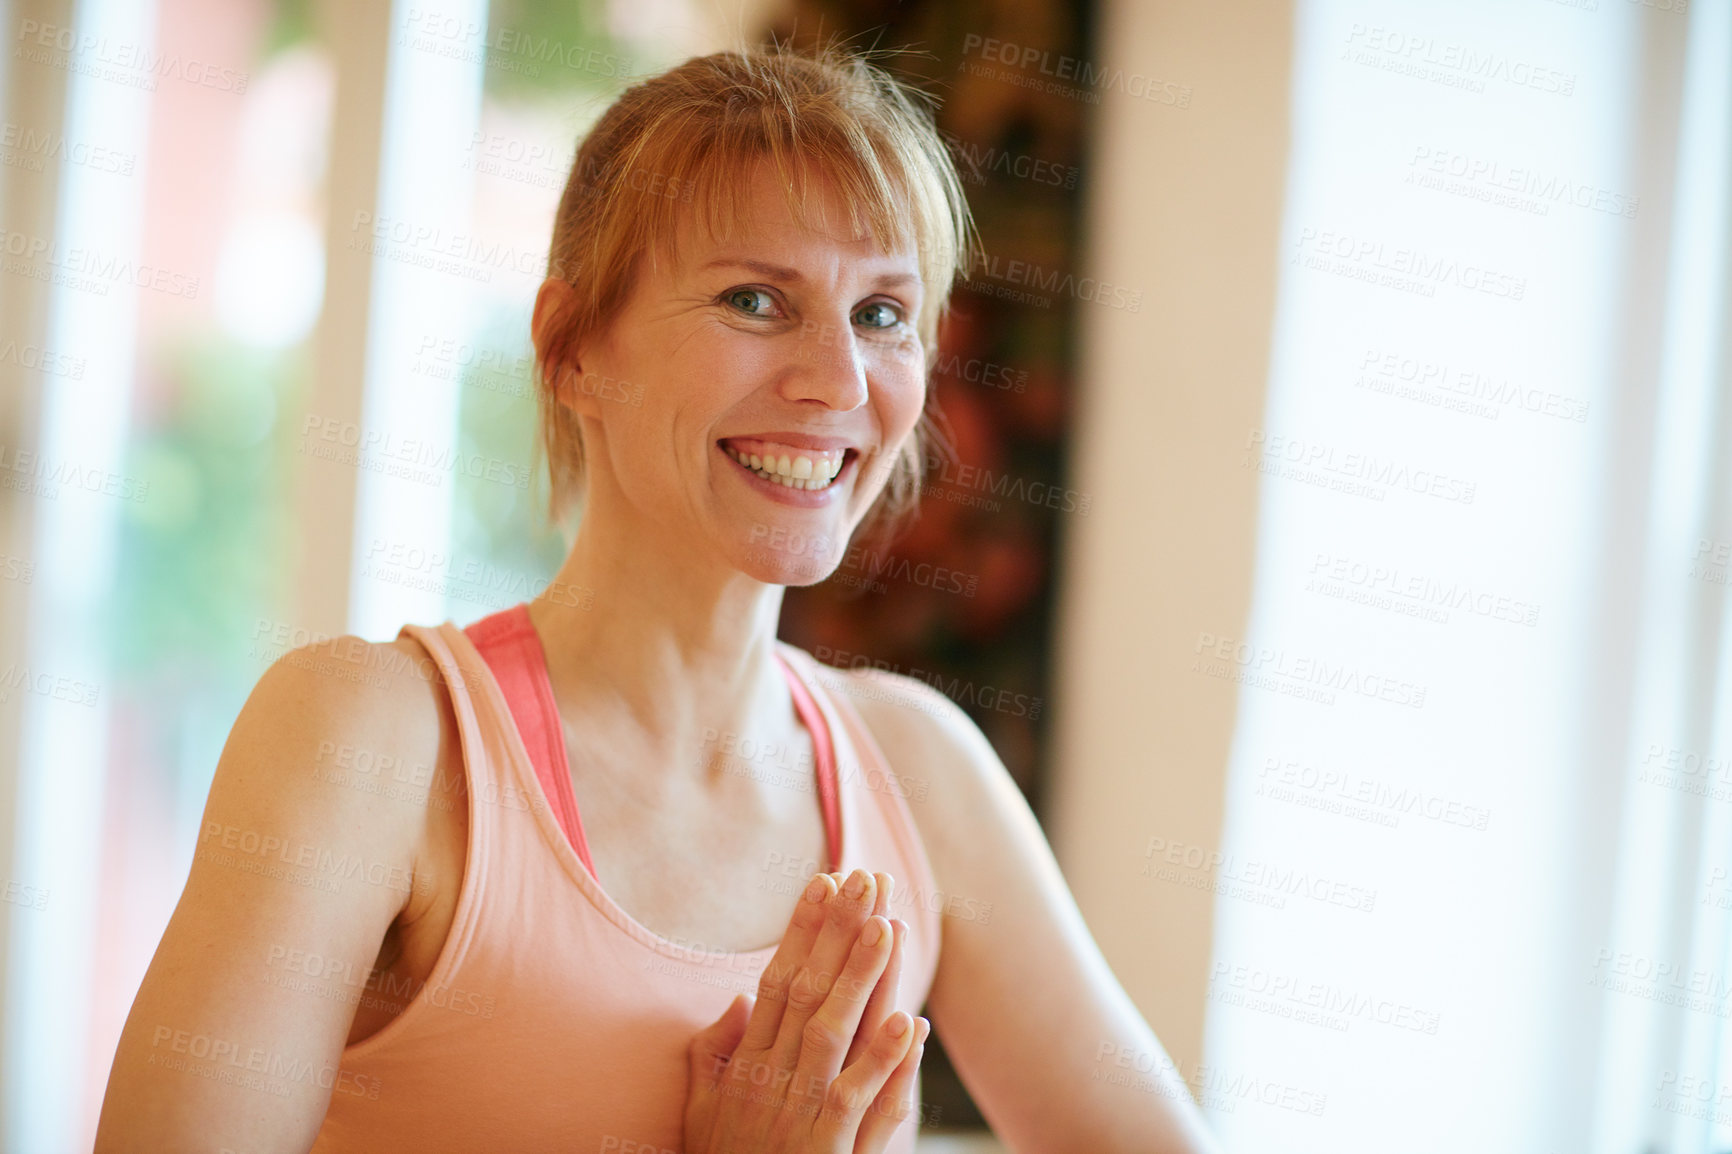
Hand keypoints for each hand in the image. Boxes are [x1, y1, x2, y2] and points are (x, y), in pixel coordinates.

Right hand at [684, 869, 930, 1152]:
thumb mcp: (702, 1114)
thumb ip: (713, 1057)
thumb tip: (736, 1001)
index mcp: (746, 1066)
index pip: (776, 981)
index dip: (801, 930)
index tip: (822, 881)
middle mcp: (768, 1080)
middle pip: (806, 991)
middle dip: (836, 932)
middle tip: (864, 878)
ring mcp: (794, 1114)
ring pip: (831, 1032)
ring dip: (862, 978)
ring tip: (889, 926)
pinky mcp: (822, 1151)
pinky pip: (855, 1099)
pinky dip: (882, 1062)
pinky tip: (909, 1023)